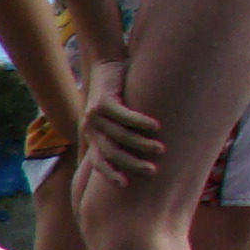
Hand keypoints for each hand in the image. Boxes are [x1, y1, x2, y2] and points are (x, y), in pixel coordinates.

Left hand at [79, 56, 165, 183]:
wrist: (107, 65)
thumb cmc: (118, 94)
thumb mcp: (117, 117)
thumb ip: (125, 133)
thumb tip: (147, 154)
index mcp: (92, 136)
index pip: (98, 161)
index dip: (110, 174)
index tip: (127, 185)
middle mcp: (90, 128)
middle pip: (110, 152)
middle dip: (131, 164)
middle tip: (152, 171)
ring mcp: (94, 115)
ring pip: (119, 135)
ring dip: (140, 144)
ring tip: (160, 150)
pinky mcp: (103, 100)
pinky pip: (123, 115)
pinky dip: (140, 122)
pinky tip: (156, 127)